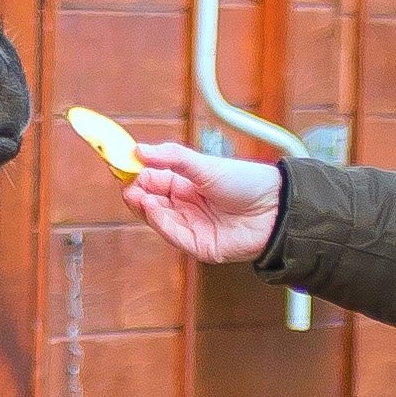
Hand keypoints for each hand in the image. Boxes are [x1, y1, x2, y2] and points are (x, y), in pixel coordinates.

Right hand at [127, 140, 282, 268]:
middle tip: (125, 184)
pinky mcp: (200, 246)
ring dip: (145, 208)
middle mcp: (186, 207)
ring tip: (137, 195)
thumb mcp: (205, 164)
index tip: (120, 166)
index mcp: (186, 185)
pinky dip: (160, 222)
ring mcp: (192, 227)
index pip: (152, 180)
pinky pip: (174, 235)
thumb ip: (172, 157)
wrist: (275, 207)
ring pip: (159, 220)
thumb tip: (140, 150)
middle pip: (151, 202)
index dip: (136, 175)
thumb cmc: (246, 183)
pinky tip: (152, 208)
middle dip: (137, 193)